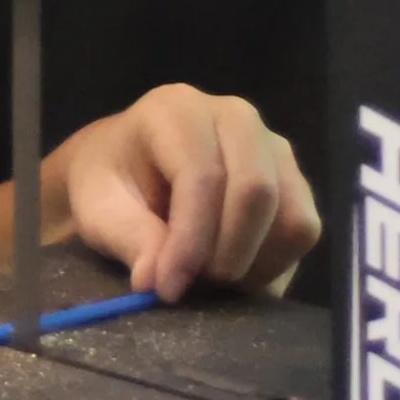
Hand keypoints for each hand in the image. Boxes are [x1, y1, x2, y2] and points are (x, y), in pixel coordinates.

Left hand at [54, 85, 319, 304]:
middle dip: (226, 255)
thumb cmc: (110, 180)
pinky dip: (273, 263)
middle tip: (192, 285)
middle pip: (256, 191)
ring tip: (208, 276)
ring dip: (251, 263)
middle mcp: (235, 116)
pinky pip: (303, 230)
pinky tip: (233, 267)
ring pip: (289, 215)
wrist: (131, 165)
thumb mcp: (96, 206)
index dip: (189, 242)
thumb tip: (155, 278)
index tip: (167, 289)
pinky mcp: (292, 178)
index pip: (202, 177)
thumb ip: (125, 236)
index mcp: (178, 110)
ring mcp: (272, 145)